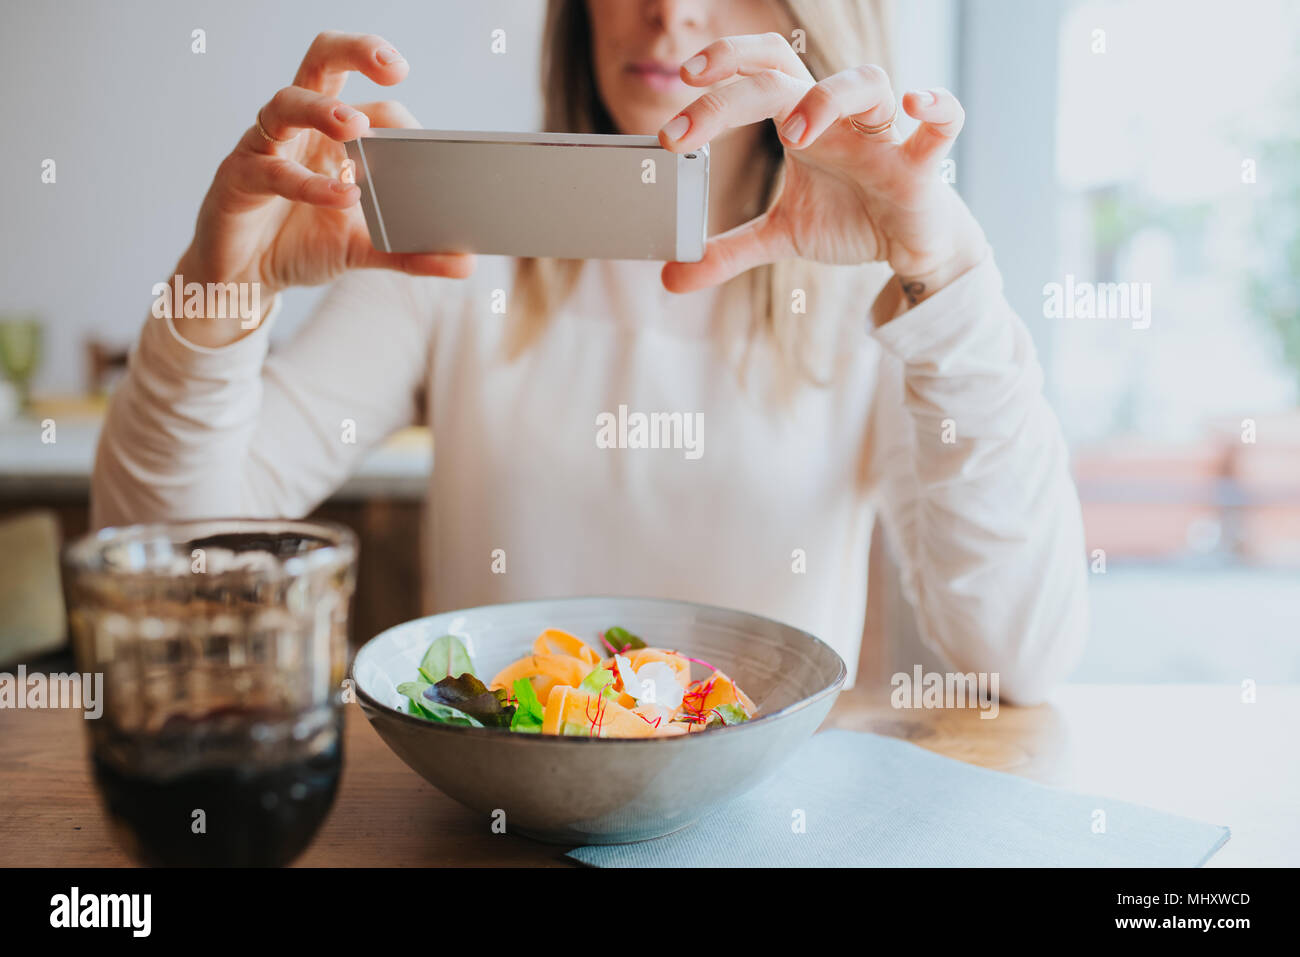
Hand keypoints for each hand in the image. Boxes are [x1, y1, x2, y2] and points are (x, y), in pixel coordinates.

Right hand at [177, 32, 474, 344]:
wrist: (244, 280)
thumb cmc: (302, 245)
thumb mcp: (366, 250)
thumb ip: (411, 253)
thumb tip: (466, 263)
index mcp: (331, 134)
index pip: (373, 105)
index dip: (401, 119)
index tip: (426, 144)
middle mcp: (298, 129)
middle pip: (321, 63)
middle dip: (356, 52)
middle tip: (392, 65)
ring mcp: (264, 147)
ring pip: (286, 103)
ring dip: (323, 109)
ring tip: (356, 126)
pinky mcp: (238, 179)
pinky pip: (272, 170)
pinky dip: (308, 182)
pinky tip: (341, 196)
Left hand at [657, 32, 985, 306]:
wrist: (913, 246)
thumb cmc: (852, 220)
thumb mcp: (781, 236)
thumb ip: (727, 251)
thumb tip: (670, 277)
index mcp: (803, 123)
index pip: (760, 72)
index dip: (724, 64)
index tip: (678, 81)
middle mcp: (840, 119)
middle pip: (790, 71)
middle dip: (737, 82)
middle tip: (690, 111)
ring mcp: (884, 137)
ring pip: (867, 83)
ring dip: (827, 98)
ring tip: (792, 135)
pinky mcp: (923, 166)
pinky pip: (944, 122)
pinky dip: (937, 107)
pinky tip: (916, 103)